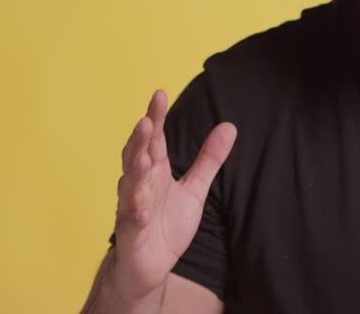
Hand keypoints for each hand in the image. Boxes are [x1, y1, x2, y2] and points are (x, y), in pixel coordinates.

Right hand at [111, 90, 237, 299]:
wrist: (149, 265)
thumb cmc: (165, 224)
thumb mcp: (194, 189)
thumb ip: (208, 159)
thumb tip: (230, 126)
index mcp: (155, 171)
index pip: (154, 139)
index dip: (155, 117)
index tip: (159, 94)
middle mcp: (140, 185)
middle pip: (137, 156)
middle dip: (140, 139)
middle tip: (145, 120)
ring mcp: (131, 208)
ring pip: (130, 187)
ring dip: (134, 172)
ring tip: (142, 158)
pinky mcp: (130, 234)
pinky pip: (131, 223)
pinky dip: (134, 215)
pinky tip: (141, 210)